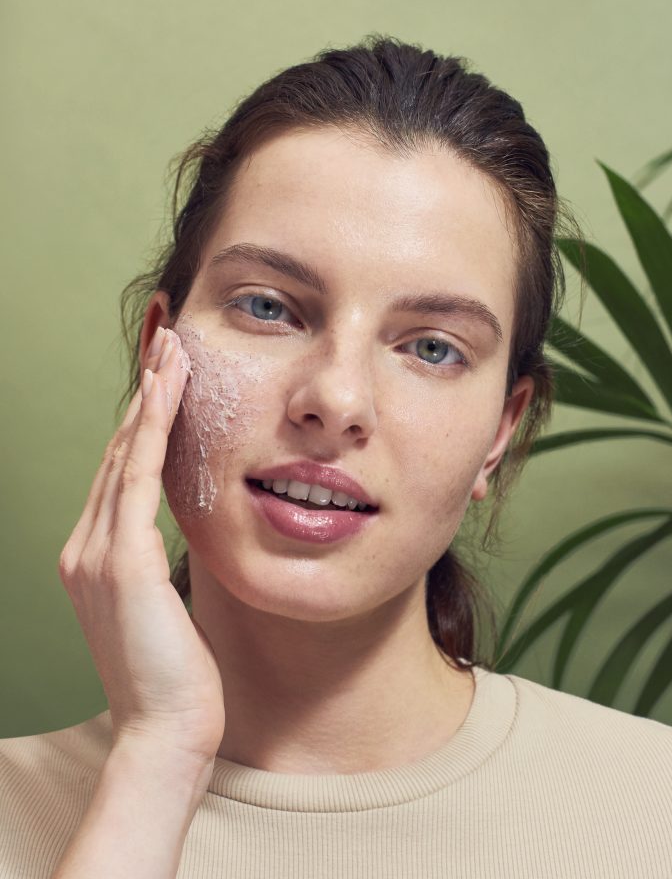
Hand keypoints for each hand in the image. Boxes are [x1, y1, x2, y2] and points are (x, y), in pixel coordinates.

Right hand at [58, 327, 224, 767]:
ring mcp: (96, 554)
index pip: (120, 474)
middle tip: (167, 344)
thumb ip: (161, 564)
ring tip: (172, 350)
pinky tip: (168, 389)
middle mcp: (84, 549)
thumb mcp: (164, 607)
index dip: (142, 423)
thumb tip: (179, 534)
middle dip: (145, 395)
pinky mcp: (121, 562)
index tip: (165, 380)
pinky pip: (137, 476)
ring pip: (125, 454)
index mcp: (95, 559)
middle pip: (118, 453)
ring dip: (150, 396)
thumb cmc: (177, 676)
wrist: (164, 734)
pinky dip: (154, 427)